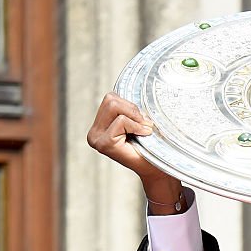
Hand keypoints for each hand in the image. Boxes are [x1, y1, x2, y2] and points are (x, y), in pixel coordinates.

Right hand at [87, 92, 182, 209]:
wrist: (157, 170)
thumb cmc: (150, 146)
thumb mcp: (138, 121)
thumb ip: (129, 108)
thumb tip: (137, 81)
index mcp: (99, 126)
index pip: (110, 98)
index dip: (130, 106)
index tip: (142, 122)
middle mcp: (93, 133)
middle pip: (110, 99)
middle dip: (132, 109)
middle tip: (144, 126)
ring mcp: (96, 139)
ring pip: (114, 106)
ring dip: (134, 118)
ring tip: (143, 131)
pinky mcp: (104, 144)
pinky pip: (121, 121)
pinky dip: (136, 126)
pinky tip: (142, 137)